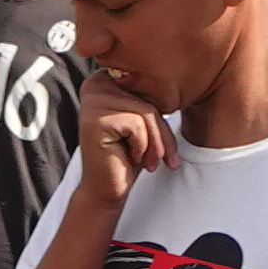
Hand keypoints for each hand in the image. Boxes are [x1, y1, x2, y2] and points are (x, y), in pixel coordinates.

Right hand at [74, 73, 177, 196]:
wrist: (107, 190)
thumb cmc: (128, 156)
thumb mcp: (144, 122)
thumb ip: (151, 99)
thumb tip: (175, 82)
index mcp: (106, 78)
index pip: (147, 86)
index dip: (161, 115)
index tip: (168, 145)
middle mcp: (95, 84)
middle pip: (148, 97)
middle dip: (162, 132)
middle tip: (167, 159)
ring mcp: (92, 100)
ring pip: (145, 112)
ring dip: (156, 143)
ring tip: (151, 161)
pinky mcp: (95, 119)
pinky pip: (136, 125)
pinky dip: (142, 146)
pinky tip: (133, 158)